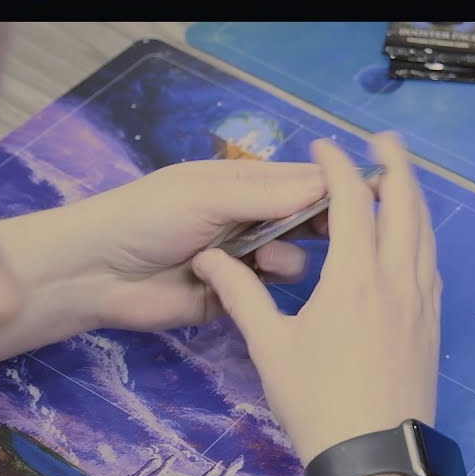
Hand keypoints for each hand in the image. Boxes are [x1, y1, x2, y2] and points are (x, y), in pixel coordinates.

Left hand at [61, 159, 326, 332]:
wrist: (96, 274)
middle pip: (306, 219)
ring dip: (287, 257)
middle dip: (325, 225)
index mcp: (244, 182)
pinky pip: (268, 293)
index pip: (303, 179)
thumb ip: (266, 195)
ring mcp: (243, 258)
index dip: (339, 186)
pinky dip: (266, 288)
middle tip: (345, 235)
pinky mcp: (233, 296)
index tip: (379, 194)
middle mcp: (249, 217)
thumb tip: (325, 186)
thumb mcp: (206, 195)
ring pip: (294, 258)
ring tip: (266, 260)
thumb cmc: (146, 217)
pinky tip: (250, 284)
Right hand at [192, 132, 439, 463]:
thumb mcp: (269, 346)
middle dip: (395, 164)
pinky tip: (413, 242)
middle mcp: (397, 277)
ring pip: (426, 232)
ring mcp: (422, 300)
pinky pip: (432, 263)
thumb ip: (240, 294)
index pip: (351, 199)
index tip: (322, 147)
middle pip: (405, 203)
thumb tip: (207, 259)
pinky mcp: (433, 324)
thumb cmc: (317, 402)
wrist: (375, 456)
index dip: (336, 166)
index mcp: (355, 275)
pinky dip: (422, 237)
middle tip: (384, 139)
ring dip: (414, 197)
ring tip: (401, 179)